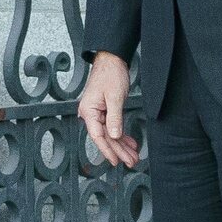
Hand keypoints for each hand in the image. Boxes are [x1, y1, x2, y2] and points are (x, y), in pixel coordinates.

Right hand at [77, 52, 139, 170]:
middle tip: (132, 161)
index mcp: (89, 111)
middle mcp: (91, 114)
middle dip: (119, 150)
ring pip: (110, 134)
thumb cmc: (110, 74)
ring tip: (133, 156)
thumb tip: (115, 136)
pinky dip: (122, 135)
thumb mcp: (115, 97)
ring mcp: (98, 113)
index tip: (116, 161)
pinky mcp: (105, 110)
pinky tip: (130, 143)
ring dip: (122, 145)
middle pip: (106, 137)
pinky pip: (113, 127)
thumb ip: (114, 118)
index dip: (108, 150)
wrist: (111, 59)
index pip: (98, 136)